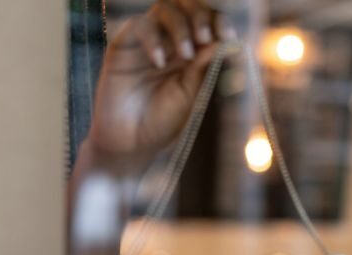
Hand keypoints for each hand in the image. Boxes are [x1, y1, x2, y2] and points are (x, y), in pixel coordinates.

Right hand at [87, 0, 233, 170]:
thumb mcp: (190, 96)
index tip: (228, 36)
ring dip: (180, 27)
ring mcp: (147, 42)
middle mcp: (171, 42)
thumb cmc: (162, 124)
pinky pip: (139, 26)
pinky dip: (153, 39)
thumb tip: (224, 42)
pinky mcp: (123, 46)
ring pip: (164, 9)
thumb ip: (203, 69)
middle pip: (186, 6)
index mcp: (193, 54)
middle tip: (205, 37)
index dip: (219, 22)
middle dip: (200, 15)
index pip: (208, 23)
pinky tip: (159, 62)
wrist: (131, 145)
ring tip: (186, 54)